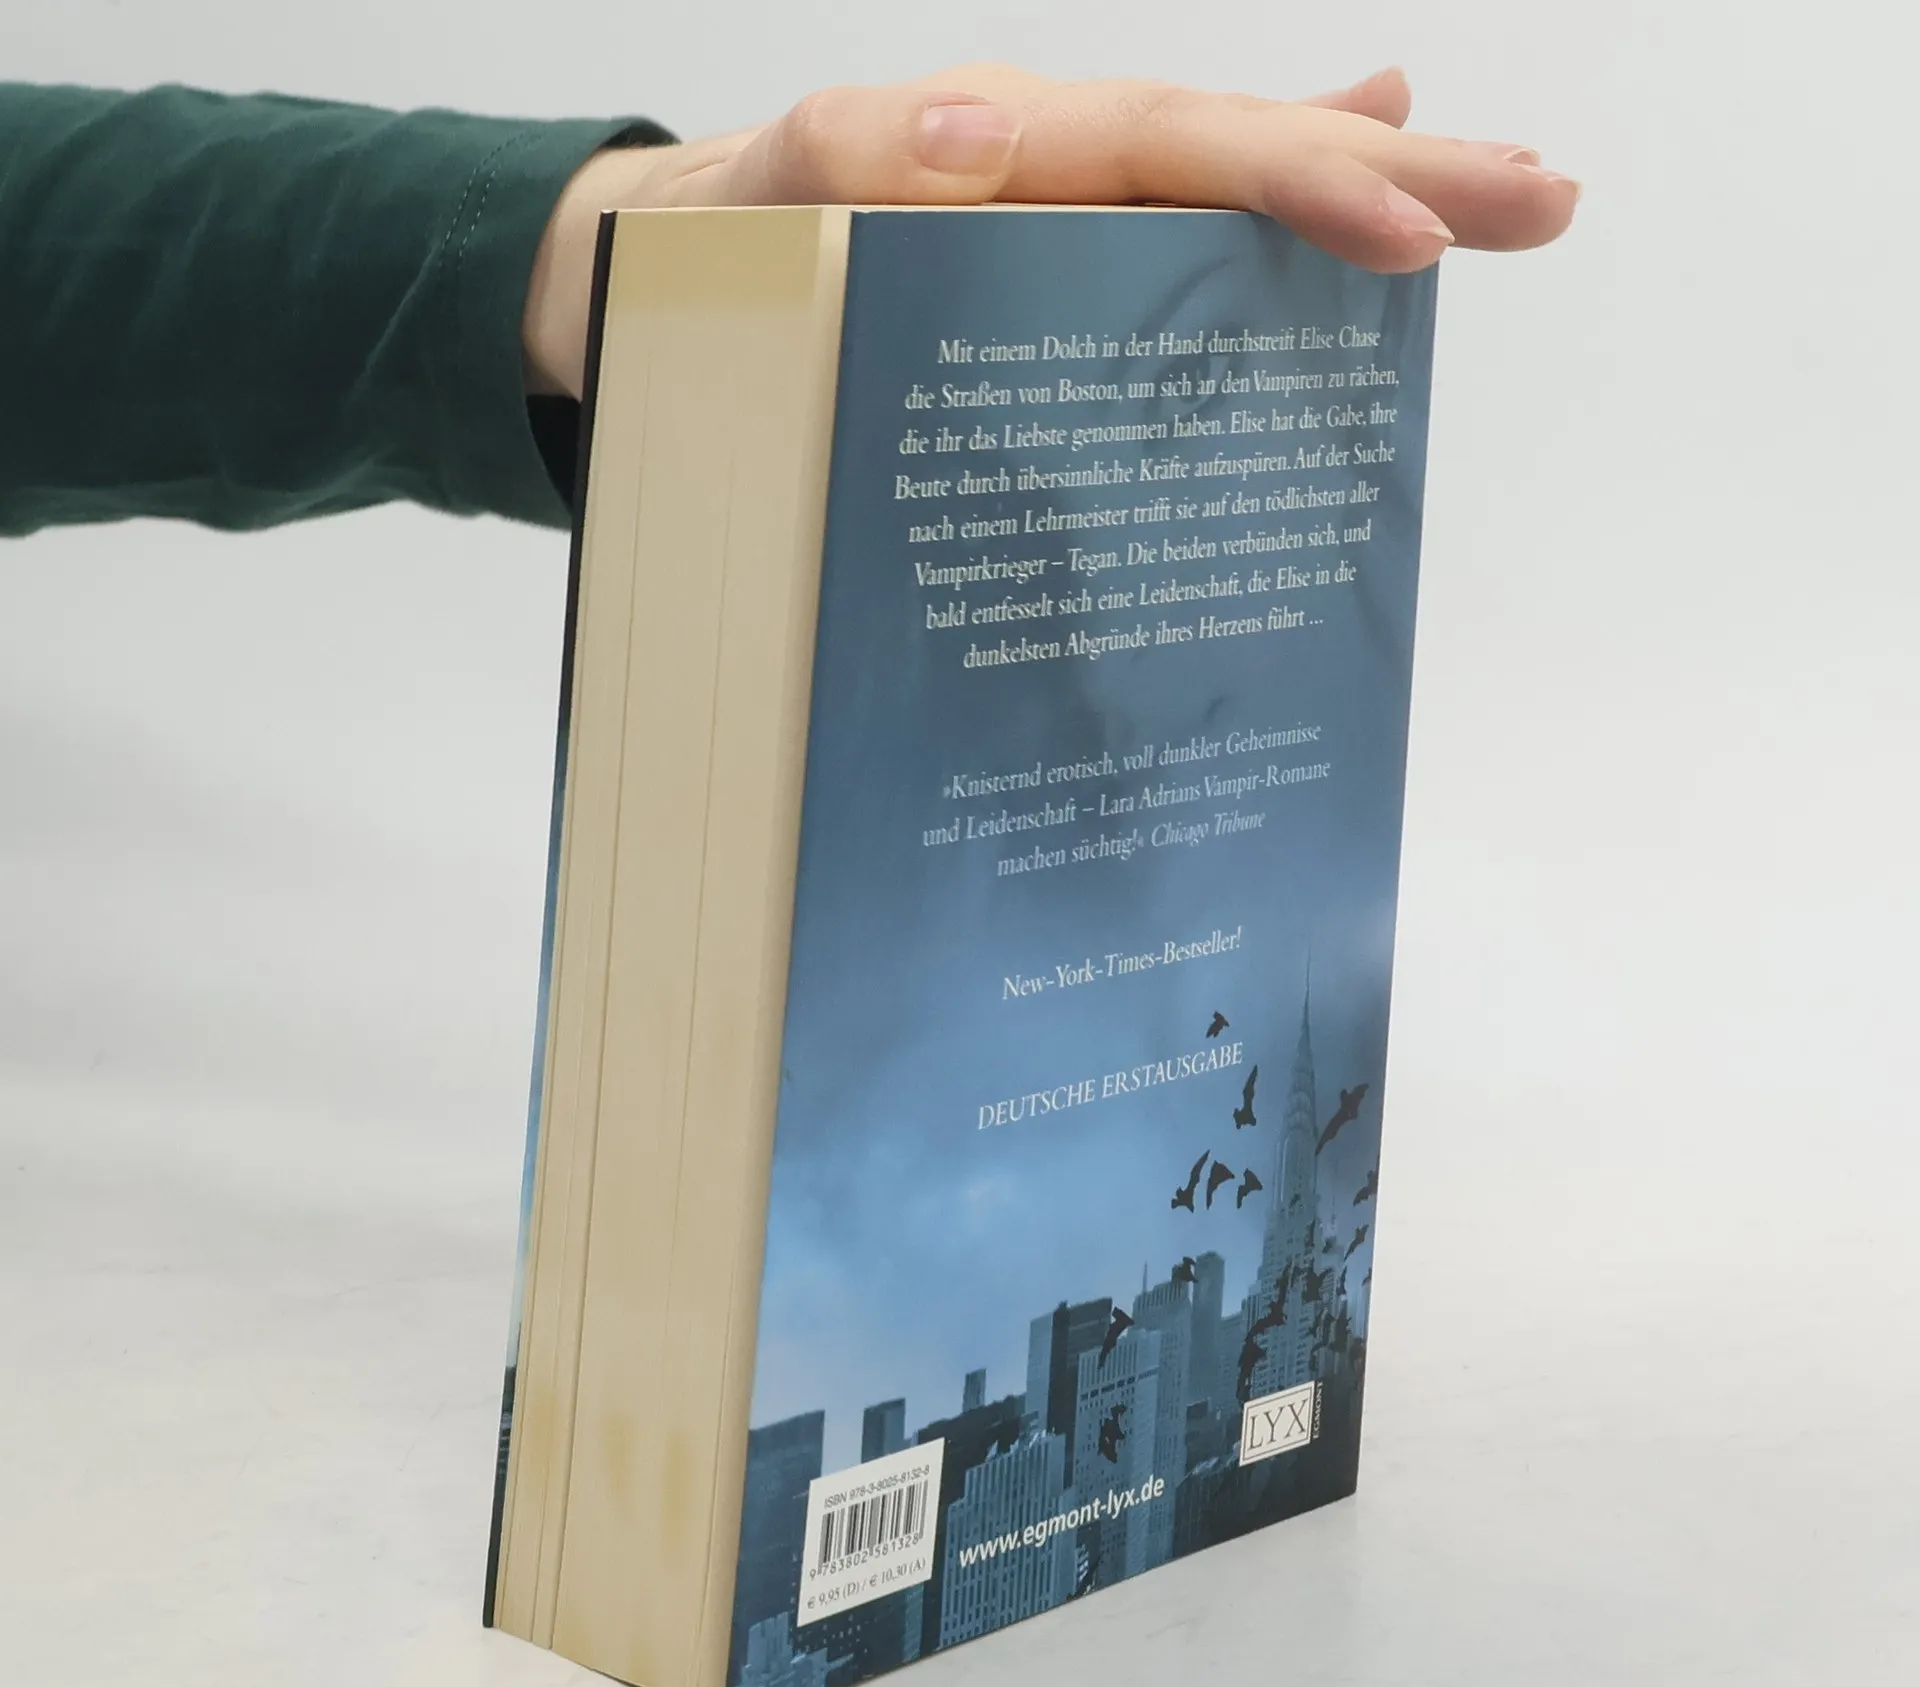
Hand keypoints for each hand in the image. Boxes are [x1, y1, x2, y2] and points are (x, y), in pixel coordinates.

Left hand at [522, 66, 1578, 396]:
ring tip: (1506, 190)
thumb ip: (845, 157)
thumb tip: (976, 136)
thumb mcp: (752, 198)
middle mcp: (1060, 164)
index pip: (1177, 148)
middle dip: (1397, 176)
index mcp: (1003, 145)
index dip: (1298, 183)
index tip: (1412, 233)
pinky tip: (1363, 163)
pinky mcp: (1067, 259)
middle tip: (1542, 200)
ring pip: (1243, 186)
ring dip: (1376, 185)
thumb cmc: (714, 240)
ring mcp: (1074, 210)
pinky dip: (1274, 203)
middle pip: (1247, 152)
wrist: (675, 262)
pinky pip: (1187, 227)